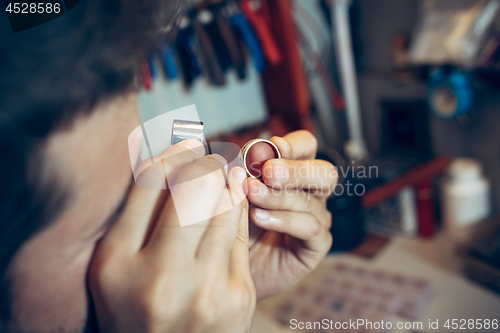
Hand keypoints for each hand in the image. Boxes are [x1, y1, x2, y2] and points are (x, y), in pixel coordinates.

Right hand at [89, 140, 255, 332]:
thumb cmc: (134, 305)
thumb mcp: (114, 264)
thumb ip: (132, 211)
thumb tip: (160, 151)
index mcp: (116, 264)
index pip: (149, 183)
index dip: (172, 152)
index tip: (185, 141)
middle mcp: (160, 278)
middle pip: (192, 188)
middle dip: (204, 163)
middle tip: (208, 156)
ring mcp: (205, 289)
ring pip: (225, 205)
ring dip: (226, 183)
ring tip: (224, 175)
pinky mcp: (238, 296)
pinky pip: (241, 234)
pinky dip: (238, 212)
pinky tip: (234, 204)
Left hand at [246, 130, 335, 299]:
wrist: (229, 266)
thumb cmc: (233, 225)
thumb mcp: (234, 193)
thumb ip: (240, 174)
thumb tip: (238, 155)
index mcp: (294, 173)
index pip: (307, 147)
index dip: (293, 145)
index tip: (271, 147)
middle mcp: (311, 193)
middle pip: (323, 172)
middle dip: (295, 169)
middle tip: (268, 172)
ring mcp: (316, 219)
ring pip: (310, 201)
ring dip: (278, 196)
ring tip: (251, 195)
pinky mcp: (316, 245)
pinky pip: (310, 227)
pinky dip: (284, 220)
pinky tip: (261, 218)